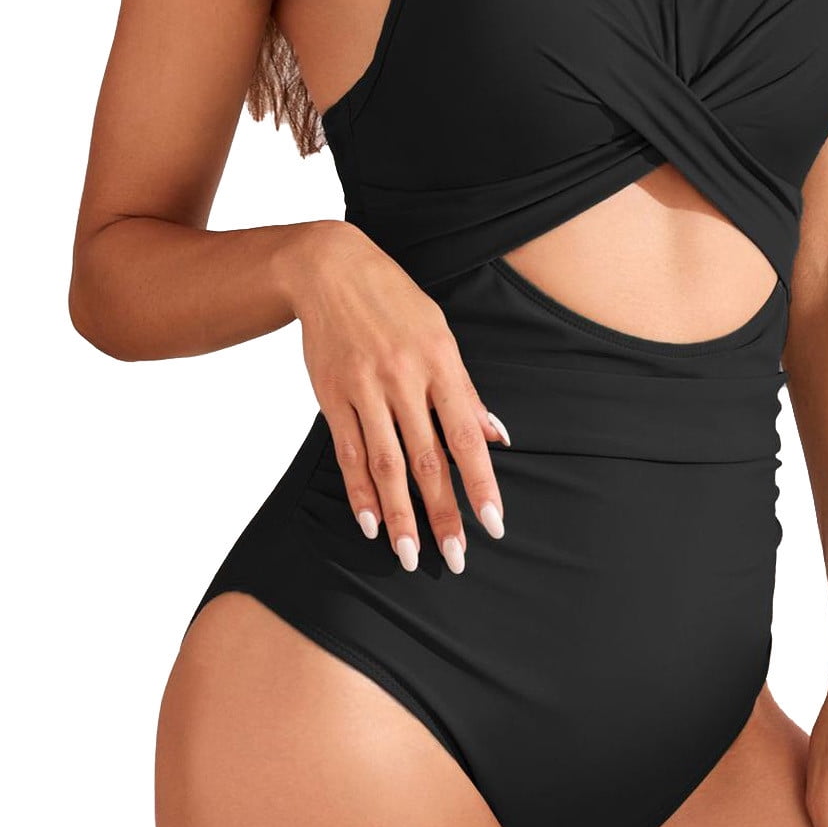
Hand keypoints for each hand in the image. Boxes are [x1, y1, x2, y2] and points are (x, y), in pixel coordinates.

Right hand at [291, 223, 508, 574]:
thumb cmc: (396, 302)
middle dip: (443, 513)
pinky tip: (371, 523)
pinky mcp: (331, 395)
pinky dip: (358, 491)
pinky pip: (347, 452)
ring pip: (385, 464)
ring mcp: (364, 388)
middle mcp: (403, 379)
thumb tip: (497, 437)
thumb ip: (466, 391)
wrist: (330, 268)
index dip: (480, 483)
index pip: (466, 435)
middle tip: (455, 558)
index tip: (493, 524)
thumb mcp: (441, 334)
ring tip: (409, 555)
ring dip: (399, 514)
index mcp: (440, 363)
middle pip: (427, 459)